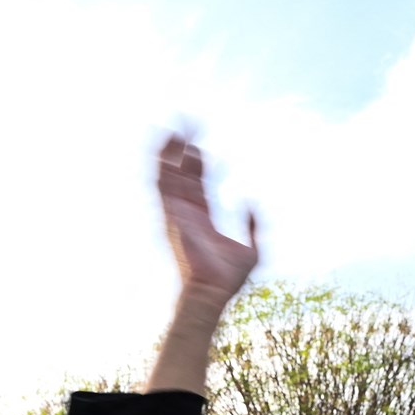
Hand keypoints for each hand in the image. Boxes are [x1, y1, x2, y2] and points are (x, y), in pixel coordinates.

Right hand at [158, 133, 257, 309]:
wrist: (210, 290)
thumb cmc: (228, 278)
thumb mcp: (251, 250)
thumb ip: (253, 225)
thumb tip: (250, 202)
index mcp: (202, 216)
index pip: (197, 182)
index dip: (197, 162)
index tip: (199, 143)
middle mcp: (186, 211)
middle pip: (180, 173)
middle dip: (181, 149)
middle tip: (186, 124)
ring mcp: (176, 212)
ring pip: (167, 175)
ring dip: (168, 152)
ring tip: (173, 126)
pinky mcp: (171, 214)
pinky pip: (161, 184)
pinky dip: (161, 163)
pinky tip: (164, 144)